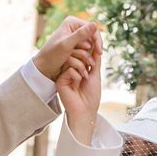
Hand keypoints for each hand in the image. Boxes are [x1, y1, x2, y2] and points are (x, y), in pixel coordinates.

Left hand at [32, 16, 97, 81]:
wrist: (44, 67)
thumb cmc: (52, 55)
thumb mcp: (67, 45)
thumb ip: (81, 35)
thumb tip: (95, 24)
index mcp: (71, 22)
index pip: (91, 28)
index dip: (97, 39)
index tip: (100, 52)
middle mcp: (73, 26)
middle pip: (92, 34)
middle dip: (96, 45)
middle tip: (99, 56)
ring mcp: (74, 35)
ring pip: (90, 42)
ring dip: (93, 51)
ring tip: (93, 61)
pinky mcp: (75, 44)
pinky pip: (87, 47)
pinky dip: (89, 54)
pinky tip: (89, 62)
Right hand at [56, 27, 101, 144]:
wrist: (85, 111)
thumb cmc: (91, 95)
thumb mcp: (96, 74)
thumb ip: (95, 59)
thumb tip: (96, 44)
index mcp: (78, 66)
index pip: (82, 52)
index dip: (88, 50)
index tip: (93, 56)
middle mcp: (70, 69)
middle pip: (76, 52)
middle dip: (86, 57)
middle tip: (91, 68)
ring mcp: (64, 74)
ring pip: (71, 58)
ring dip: (82, 66)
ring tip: (85, 77)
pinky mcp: (60, 80)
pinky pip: (68, 68)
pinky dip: (76, 75)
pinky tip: (77, 84)